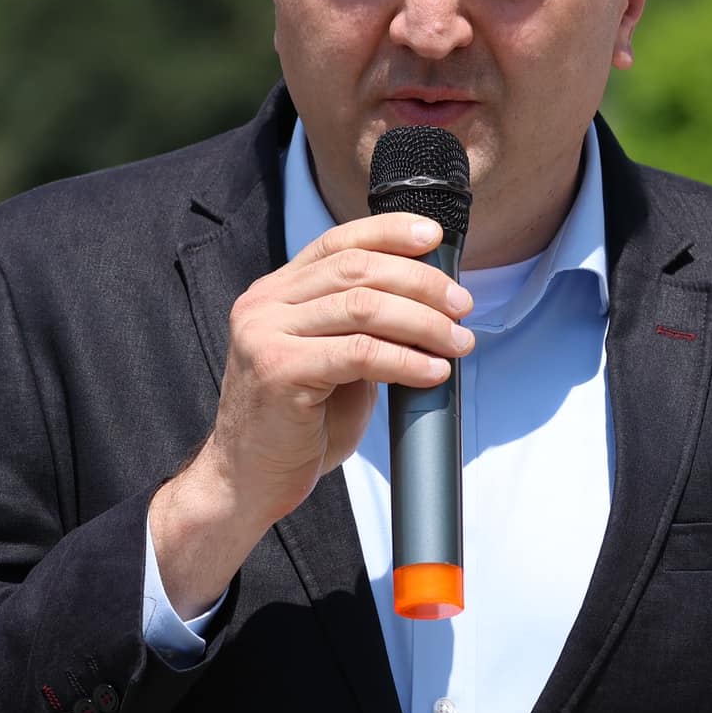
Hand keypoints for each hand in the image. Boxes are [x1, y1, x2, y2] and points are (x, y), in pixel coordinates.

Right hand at [149, 213, 472, 616]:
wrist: (248, 481)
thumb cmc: (300, 425)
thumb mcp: (332, 360)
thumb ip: (362, 325)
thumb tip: (432, 302)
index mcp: (275, 292)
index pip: (337, 243)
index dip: (388, 231)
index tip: (433, 237)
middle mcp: (264, 304)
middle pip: (357, 269)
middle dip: (420, 282)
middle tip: (462, 305)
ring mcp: (265, 334)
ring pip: (363, 306)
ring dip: (423, 322)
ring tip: (459, 341)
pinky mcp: (278, 370)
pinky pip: (360, 354)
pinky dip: (406, 360)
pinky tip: (434, 372)